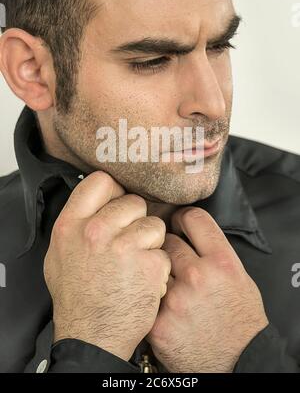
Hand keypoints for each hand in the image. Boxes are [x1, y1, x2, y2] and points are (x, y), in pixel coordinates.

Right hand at [44, 171, 170, 361]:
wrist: (93, 335)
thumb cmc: (77, 296)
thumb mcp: (59, 254)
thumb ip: (77, 222)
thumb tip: (97, 201)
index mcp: (72, 224)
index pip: (101, 181)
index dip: (115, 191)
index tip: (119, 203)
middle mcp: (96, 231)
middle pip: (133, 201)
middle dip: (135, 220)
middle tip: (127, 242)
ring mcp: (124, 246)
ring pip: (154, 224)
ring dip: (150, 242)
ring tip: (136, 262)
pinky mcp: (150, 264)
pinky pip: (165, 250)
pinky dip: (159, 264)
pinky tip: (144, 277)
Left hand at [146, 207, 268, 372]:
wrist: (236, 363)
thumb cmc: (239, 321)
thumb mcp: (240, 278)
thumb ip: (215, 252)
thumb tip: (191, 231)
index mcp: (222, 262)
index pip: (194, 218)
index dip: (183, 217)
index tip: (178, 221)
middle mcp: (199, 276)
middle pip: (168, 241)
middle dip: (169, 247)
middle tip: (173, 259)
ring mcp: (175, 300)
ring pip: (153, 267)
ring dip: (157, 272)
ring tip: (168, 284)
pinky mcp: (158, 322)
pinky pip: (146, 296)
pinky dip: (151, 299)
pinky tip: (161, 306)